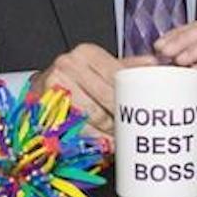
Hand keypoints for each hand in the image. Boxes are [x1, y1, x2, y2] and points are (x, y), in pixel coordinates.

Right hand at [30, 44, 156, 136]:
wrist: (42, 87)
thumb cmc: (74, 77)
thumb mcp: (99, 66)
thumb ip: (126, 66)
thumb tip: (155, 65)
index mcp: (86, 52)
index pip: (117, 75)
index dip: (131, 95)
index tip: (144, 110)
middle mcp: (69, 64)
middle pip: (107, 96)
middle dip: (123, 116)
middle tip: (135, 130)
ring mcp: (56, 84)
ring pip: (94, 114)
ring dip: (110, 130)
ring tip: (121, 139)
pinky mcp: (48, 105)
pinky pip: (78, 126)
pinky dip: (94, 138)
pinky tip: (104, 143)